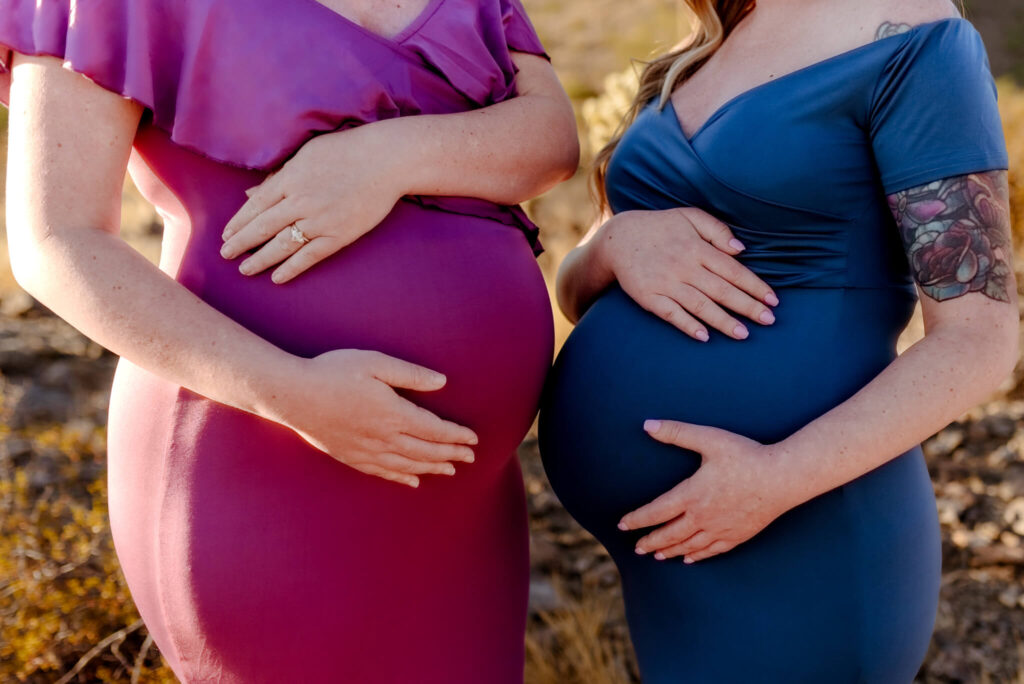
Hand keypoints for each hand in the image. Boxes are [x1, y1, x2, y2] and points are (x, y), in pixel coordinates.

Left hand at [219, 124, 402, 283]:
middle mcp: (300, 201)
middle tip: (225, 255)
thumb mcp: (306, 154)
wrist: (386, 160)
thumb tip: (251, 193)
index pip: (255, 205)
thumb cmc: (347, 151)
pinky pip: (310, 256)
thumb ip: (279, 175)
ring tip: (244, 270)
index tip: (226, 235)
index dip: (238, 222)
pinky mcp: (339, 235)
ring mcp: (319, 220)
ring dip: (260, 260)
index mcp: (290, 178)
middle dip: (241, 243)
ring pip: (281, 245)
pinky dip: (292, 268)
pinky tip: (277, 278)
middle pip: (262, 227)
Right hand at [267, 349, 478, 487]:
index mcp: (392, 413)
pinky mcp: (350, 456)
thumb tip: (443, 382)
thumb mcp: (375, 363)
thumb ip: (410, 374)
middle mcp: (383, 437)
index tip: (473, 439)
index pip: (434, 429)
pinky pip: (382, 472)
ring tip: (450, 471)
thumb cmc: (333, 372)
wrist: (292, 395)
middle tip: (470, 457)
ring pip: (407, 464)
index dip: (456, 436)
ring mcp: (365, 450)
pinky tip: (414, 481)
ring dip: (432, 468)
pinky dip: (402, 478)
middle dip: (451, 454)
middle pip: (425, 451)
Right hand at [597, 208, 778, 340]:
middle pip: (721, 289)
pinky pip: (670, 313)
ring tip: (743, 334)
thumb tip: (740, 250)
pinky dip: (687, 325)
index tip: (773, 300)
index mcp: (697, 247)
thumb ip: (717, 230)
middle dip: (747, 306)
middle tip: (769, 320)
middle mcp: (683, 266)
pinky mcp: (649, 296)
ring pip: (699, 304)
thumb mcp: (689, 217)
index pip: (732, 270)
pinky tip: (704, 336)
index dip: (754, 285)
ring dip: (722, 320)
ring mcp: (665, 283)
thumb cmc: (660, 227)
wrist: (618, 238)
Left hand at [618, 420, 795, 562]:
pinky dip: (697, 555)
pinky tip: (689, 558)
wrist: (782, 477)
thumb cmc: (746, 455)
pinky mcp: (737, 535)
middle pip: (669, 534)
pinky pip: (712, 551)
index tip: (622, 525)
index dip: (637, 519)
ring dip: (670, 551)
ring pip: (688, 545)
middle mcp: (702, 516)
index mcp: (691, 494)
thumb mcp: (709, 439)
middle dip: (650, 541)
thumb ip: (677, 432)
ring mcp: (720, 529)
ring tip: (656, 555)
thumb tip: (647, 424)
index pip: (655, 511)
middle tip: (635, 548)